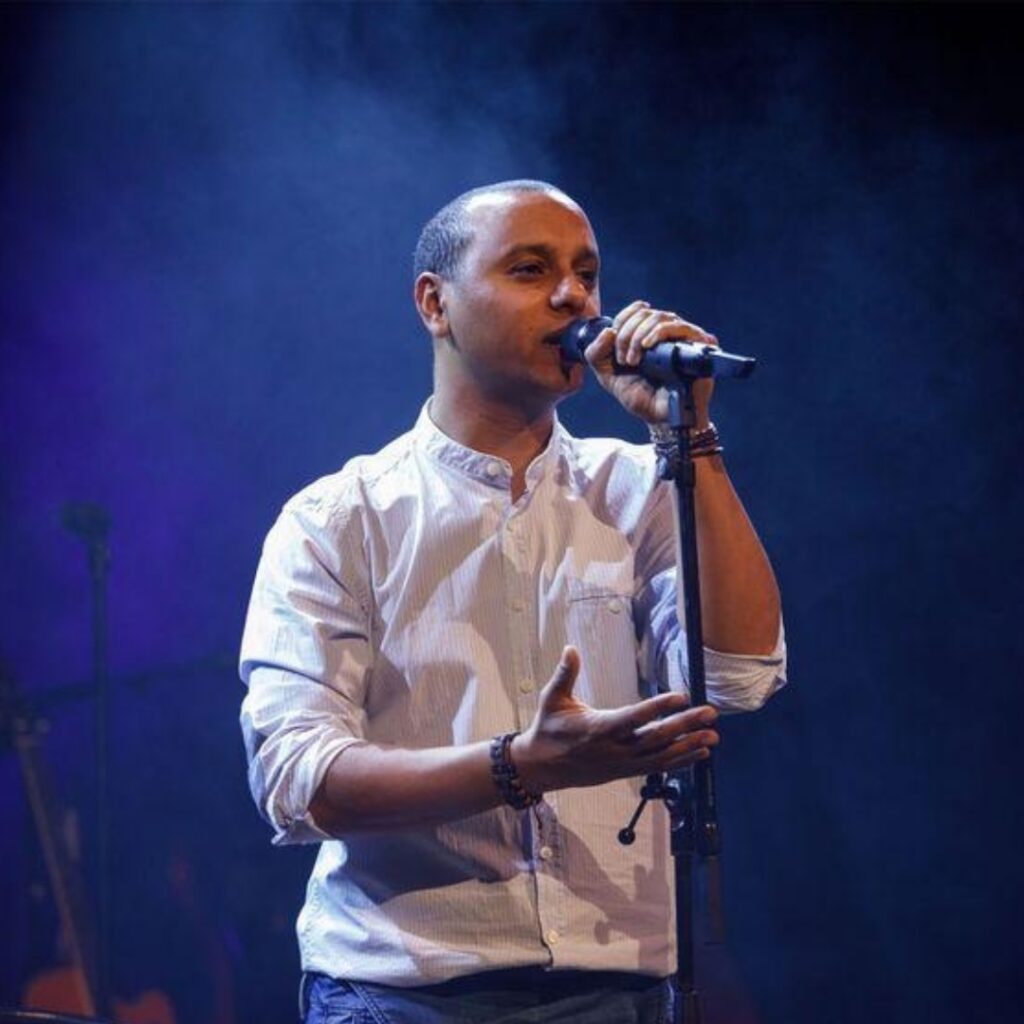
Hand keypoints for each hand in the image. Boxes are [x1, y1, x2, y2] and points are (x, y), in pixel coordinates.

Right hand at [512, 645, 718, 793]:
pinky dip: (681, 761)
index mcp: (598, 728)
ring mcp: (622, 764)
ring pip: (662, 756)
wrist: (541, 767)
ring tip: (713, 736)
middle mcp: (614, 749)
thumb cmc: (548, 729)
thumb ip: (565, 674)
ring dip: (689, 746)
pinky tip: (699, 753)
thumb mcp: (551, 699)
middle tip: (710, 713)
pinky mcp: (626, 772)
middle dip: (685, 725)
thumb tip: (570, 649)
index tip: (682, 696)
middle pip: (656, 738)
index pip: (634, 717)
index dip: (659, 707)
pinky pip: (658, 768)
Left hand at [584, 300, 717, 425]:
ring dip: (638, 336)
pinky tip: (646, 346)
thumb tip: (607, 330)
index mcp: (648, 332)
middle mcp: (668, 330)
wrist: (661, 418)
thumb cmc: (640, 396)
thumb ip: (596, 354)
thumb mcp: (608, 375)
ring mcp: (684, 335)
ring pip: (659, 317)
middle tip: (624, 360)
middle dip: (627, 334)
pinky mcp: (699, 343)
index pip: (635, 310)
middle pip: (644, 312)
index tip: (615, 349)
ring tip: (633, 360)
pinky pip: (678, 327)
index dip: (621, 322)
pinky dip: (657, 333)